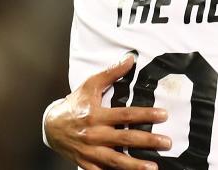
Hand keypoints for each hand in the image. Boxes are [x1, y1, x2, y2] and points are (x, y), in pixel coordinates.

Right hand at [44, 55, 170, 169]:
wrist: (51, 126)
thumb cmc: (74, 104)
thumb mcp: (90, 85)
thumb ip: (112, 73)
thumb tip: (131, 59)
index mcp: (97, 115)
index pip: (126, 115)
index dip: (146, 115)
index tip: (164, 115)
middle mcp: (94, 134)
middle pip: (125, 139)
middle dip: (147, 141)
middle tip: (167, 142)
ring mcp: (90, 151)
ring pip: (115, 160)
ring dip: (134, 165)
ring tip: (153, 167)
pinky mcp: (85, 163)